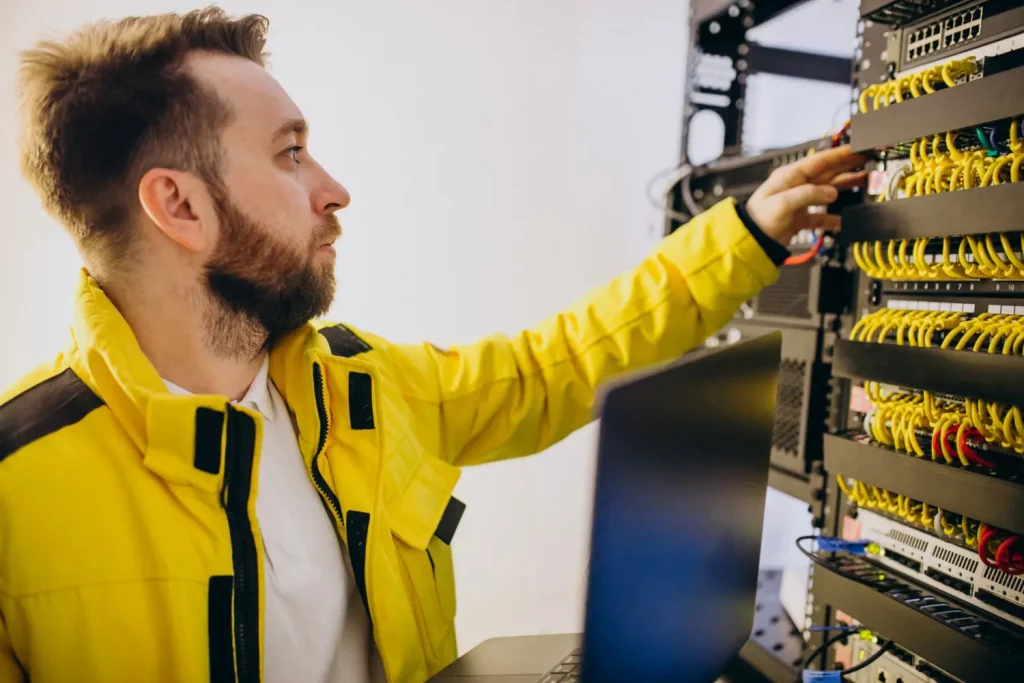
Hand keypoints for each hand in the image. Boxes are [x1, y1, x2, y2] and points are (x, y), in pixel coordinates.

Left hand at [745, 145, 867, 245]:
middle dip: (848, 165)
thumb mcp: (782, 203)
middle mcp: (796, 186)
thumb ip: (808, 195)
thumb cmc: (759, 219)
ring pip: (828, 190)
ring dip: (846, 185)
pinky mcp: (801, 218)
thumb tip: (832, 193)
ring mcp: (800, 202)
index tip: (857, 148)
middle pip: (827, 172)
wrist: (751, 242)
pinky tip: (845, 220)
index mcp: (790, 176)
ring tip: (864, 179)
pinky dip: (834, 219)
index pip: (819, 160)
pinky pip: (822, 216)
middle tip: (867, 158)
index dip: (840, 154)